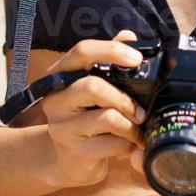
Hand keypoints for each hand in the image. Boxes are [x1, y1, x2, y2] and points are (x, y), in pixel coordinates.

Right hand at [37, 30, 148, 188]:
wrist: (68, 161)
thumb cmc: (86, 117)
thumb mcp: (94, 87)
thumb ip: (109, 61)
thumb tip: (128, 35)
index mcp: (60, 75)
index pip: (82, 51)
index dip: (111, 50)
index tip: (136, 59)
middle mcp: (55, 98)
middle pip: (93, 86)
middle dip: (124, 98)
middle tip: (140, 111)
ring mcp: (62, 126)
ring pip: (107, 117)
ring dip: (131, 125)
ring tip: (137, 130)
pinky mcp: (74, 151)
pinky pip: (111, 144)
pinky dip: (127, 145)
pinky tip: (128, 146)